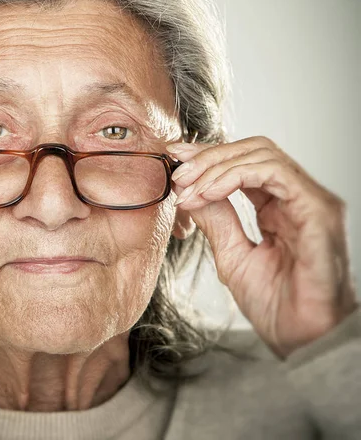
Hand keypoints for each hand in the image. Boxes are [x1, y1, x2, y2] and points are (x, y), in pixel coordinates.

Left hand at [166, 135, 358, 358]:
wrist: (302, 341)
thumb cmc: (274, 304)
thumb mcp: (231, 254)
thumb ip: (215, 218)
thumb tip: (188, 189)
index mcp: (279, 206)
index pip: (244, 163)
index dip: (208, 157)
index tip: (175, 159)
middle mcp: (297, 197)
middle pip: (252, 150)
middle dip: (209, 157)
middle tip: (178, 173)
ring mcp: (310, 201)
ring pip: (262, 154)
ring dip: (217, 166)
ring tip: (189, 187)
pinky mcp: (318, 210)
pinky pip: (275, 173)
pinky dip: (236, 175)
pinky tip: (210, 192)